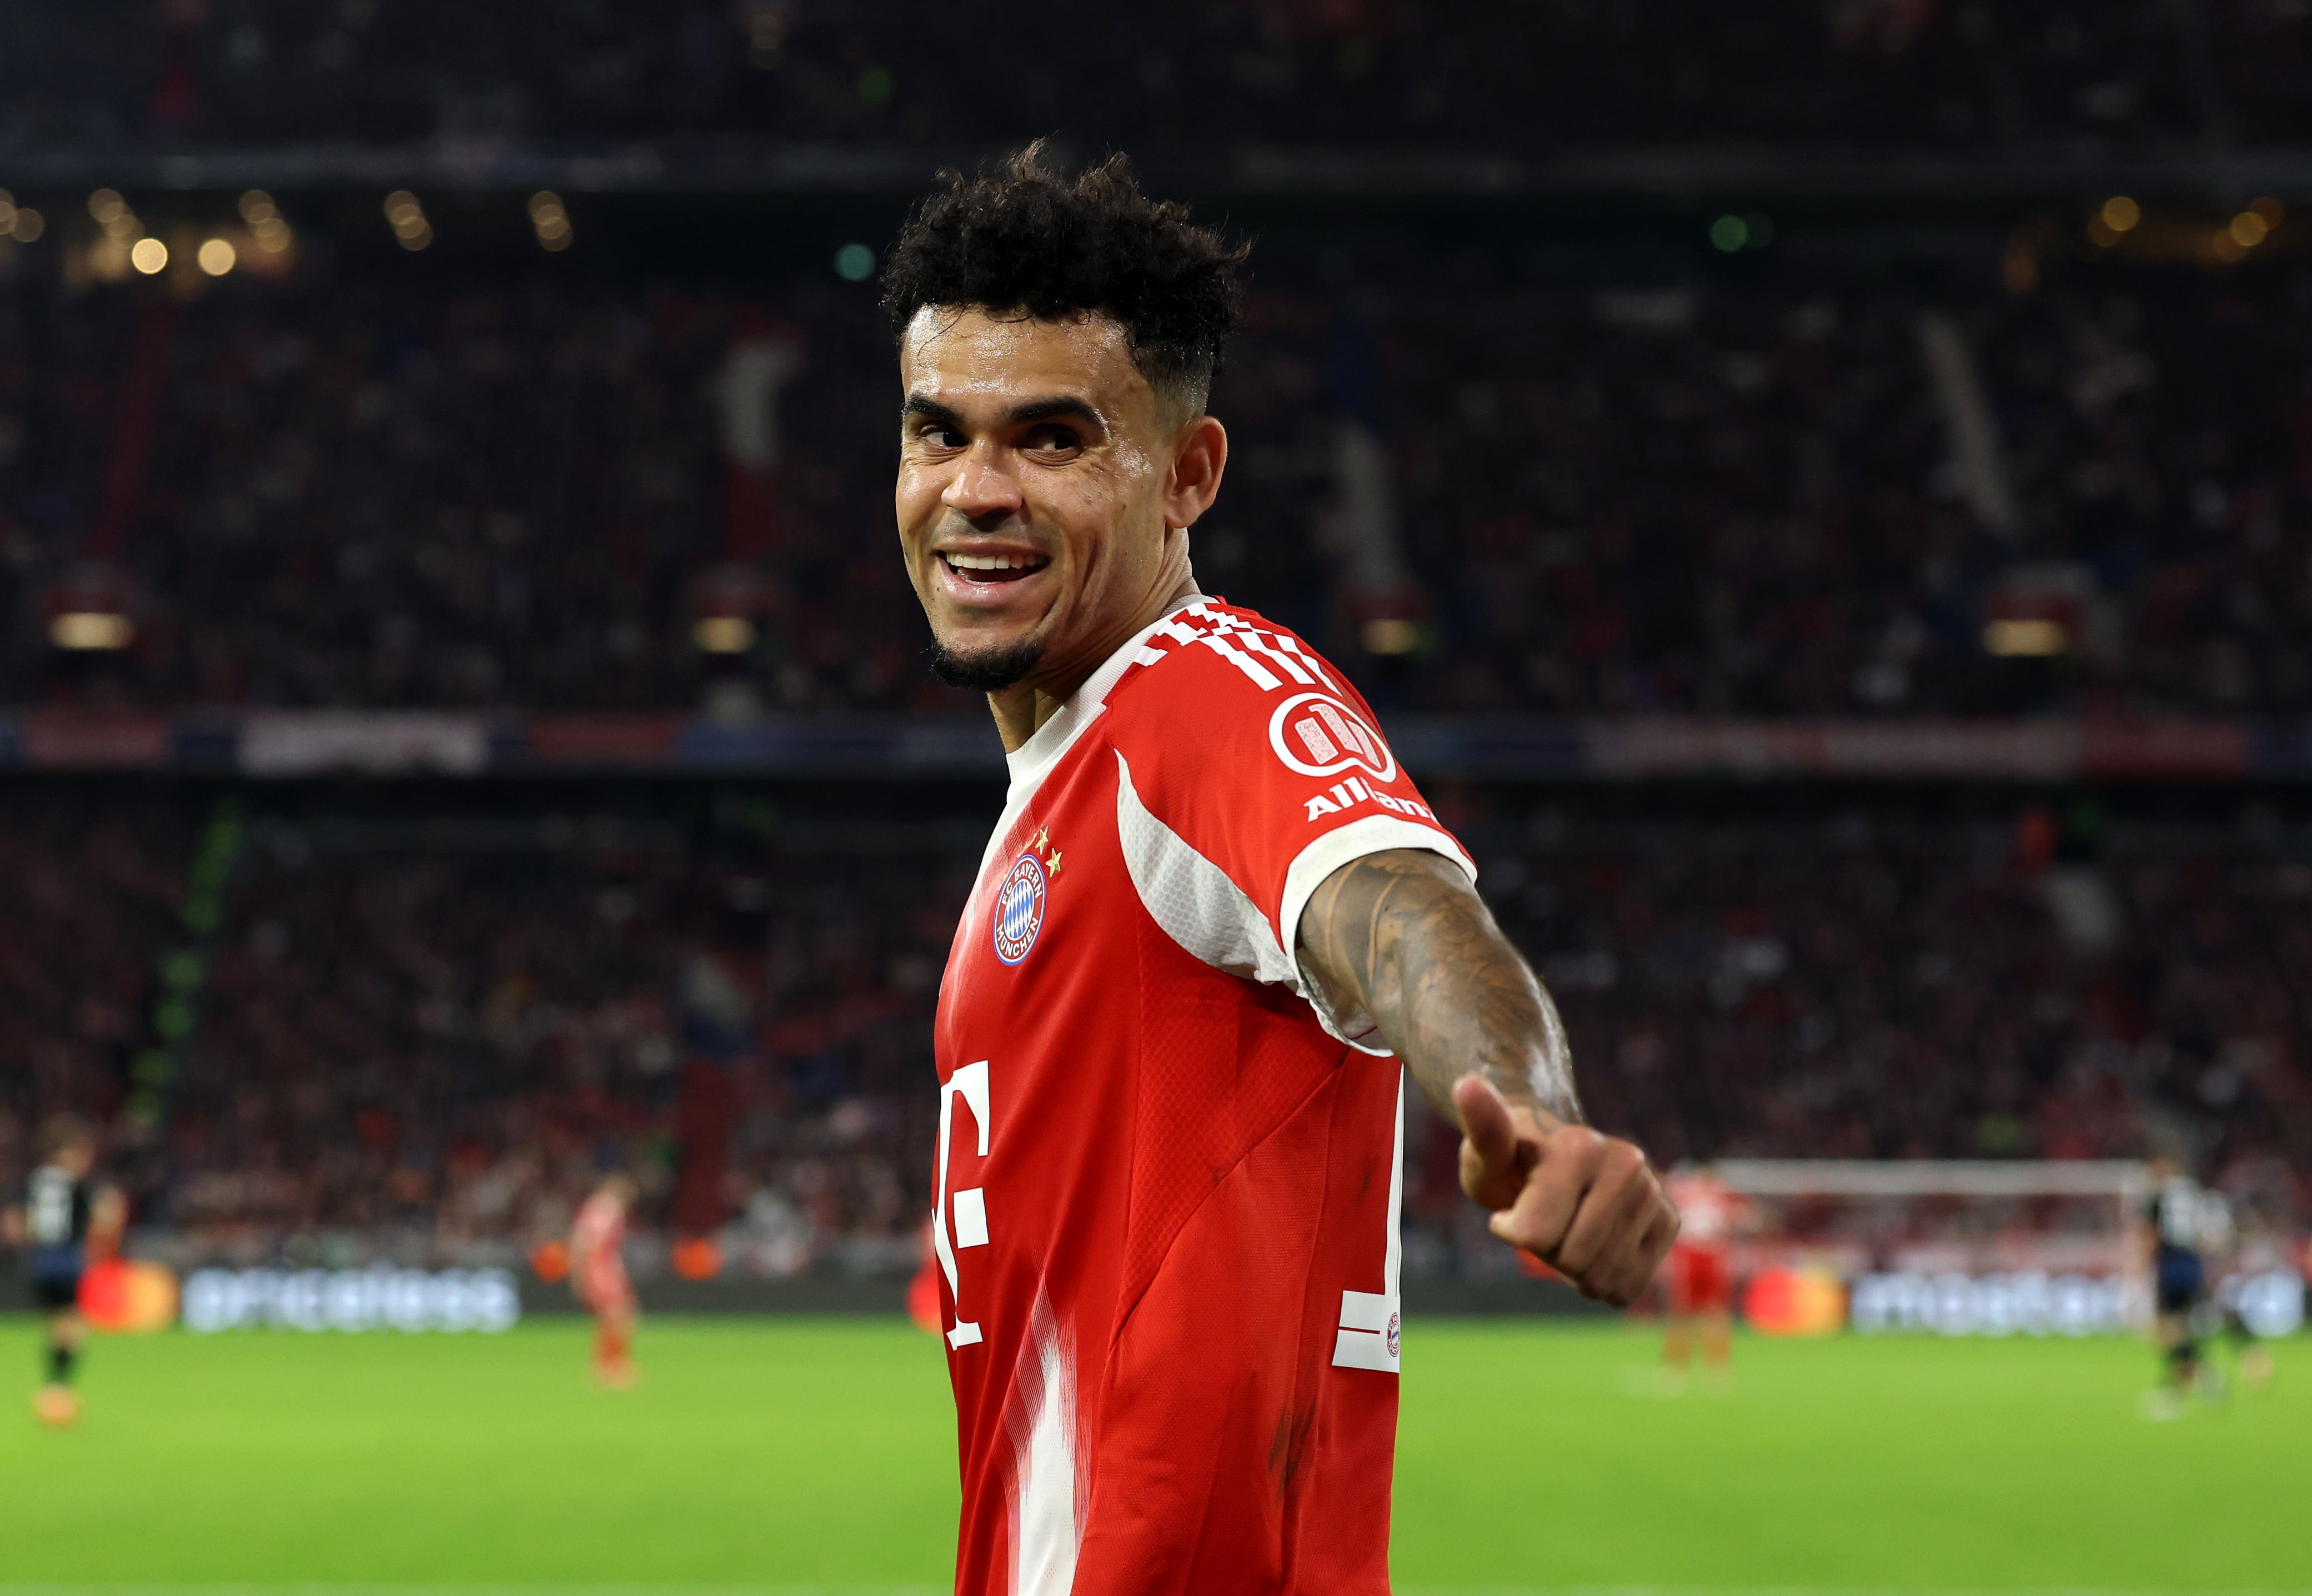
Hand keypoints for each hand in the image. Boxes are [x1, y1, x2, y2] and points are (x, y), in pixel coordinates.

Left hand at [1454, 1073, 1678, 1305]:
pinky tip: (1592, 1249)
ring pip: (1603, 1278)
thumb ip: (1481, 1128)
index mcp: (1579, 1146)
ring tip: (1567, 1229)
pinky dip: (1602, 1282)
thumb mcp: (1483, 1153)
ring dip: (1573, 1270)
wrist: (1553, 1159)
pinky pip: (1630, 1285)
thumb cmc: (1510, 1162)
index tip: (1509, 1203)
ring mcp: (1652, 1191)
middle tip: (1542, 1217)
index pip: (1535, 1235)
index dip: (1511, 1229)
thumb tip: (1467, 1084)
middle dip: (1546, 1251)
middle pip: (1573, 1259)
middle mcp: (1627, 1162)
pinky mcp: (1668, 1220)